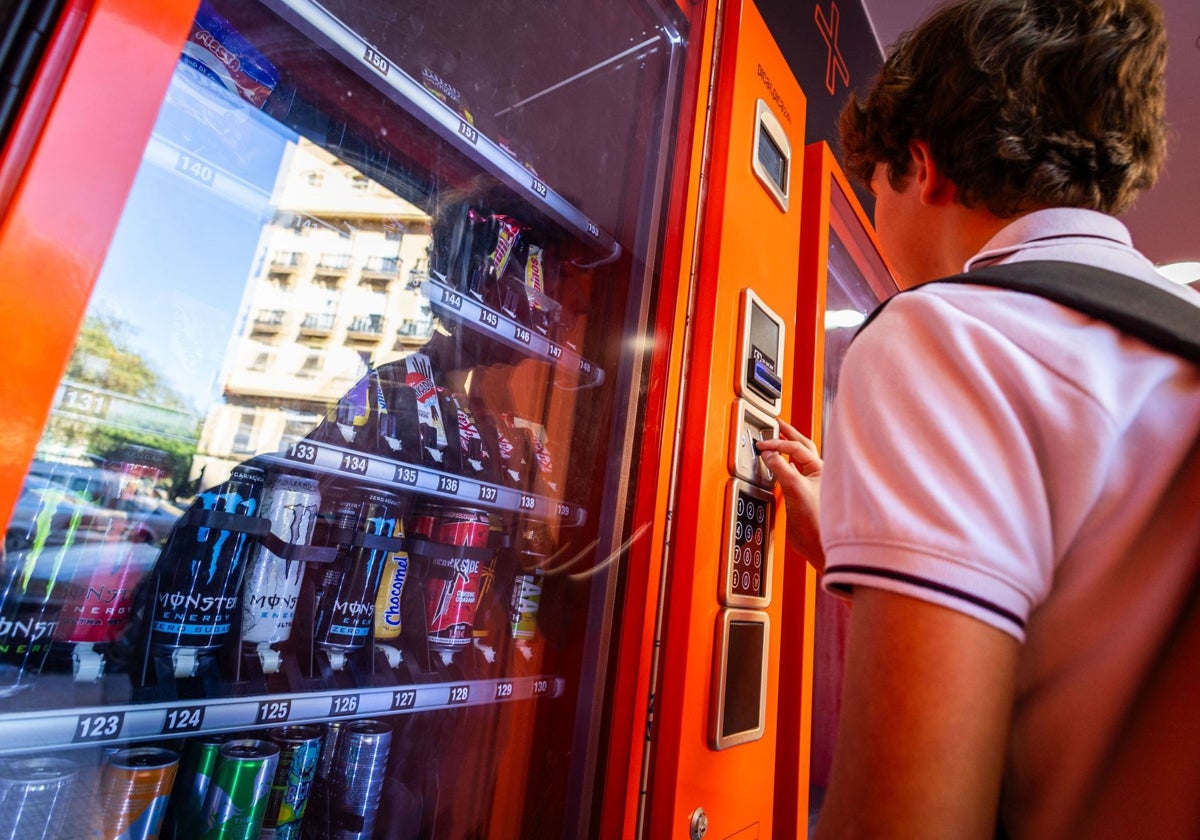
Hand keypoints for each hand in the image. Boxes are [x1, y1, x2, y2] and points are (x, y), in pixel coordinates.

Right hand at [755, 420, 823, 570]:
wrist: (818, 545)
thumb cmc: (817, 522)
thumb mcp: (795, 489)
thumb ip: (781, 469)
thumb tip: (769, 454)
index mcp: (821, 468)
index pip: (796, 448)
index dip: (778, 444)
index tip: (762, 445)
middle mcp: (818, 473)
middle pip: (801, 447)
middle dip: (788, 434)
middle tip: (776, 424)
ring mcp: (811, 483)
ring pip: (798, 459)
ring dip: (787, 448)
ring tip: (778, 437)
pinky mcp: (803, 494)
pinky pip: (793, 472)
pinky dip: (784, 464)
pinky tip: (779, 463)